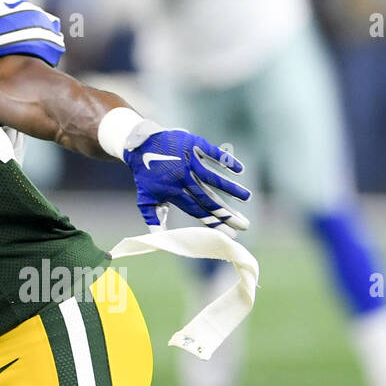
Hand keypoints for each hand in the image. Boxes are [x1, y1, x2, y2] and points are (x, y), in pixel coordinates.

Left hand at [122, 125, 250, 232]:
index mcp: (171, 191)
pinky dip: (226, 160)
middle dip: (227, 213)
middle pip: (207, 198)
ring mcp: (188, 160)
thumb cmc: (145, 175)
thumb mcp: (145, 198)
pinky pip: (212, 153)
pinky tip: (240, 170)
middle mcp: (181, 177)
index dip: (214, 222)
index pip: (196, 210)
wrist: (138, 144)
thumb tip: (159, 241)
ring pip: (212, 176)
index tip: (231, 234)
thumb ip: (154, 219)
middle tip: (245, 224)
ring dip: (230, 187)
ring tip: (247, 198)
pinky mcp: (192, 144)